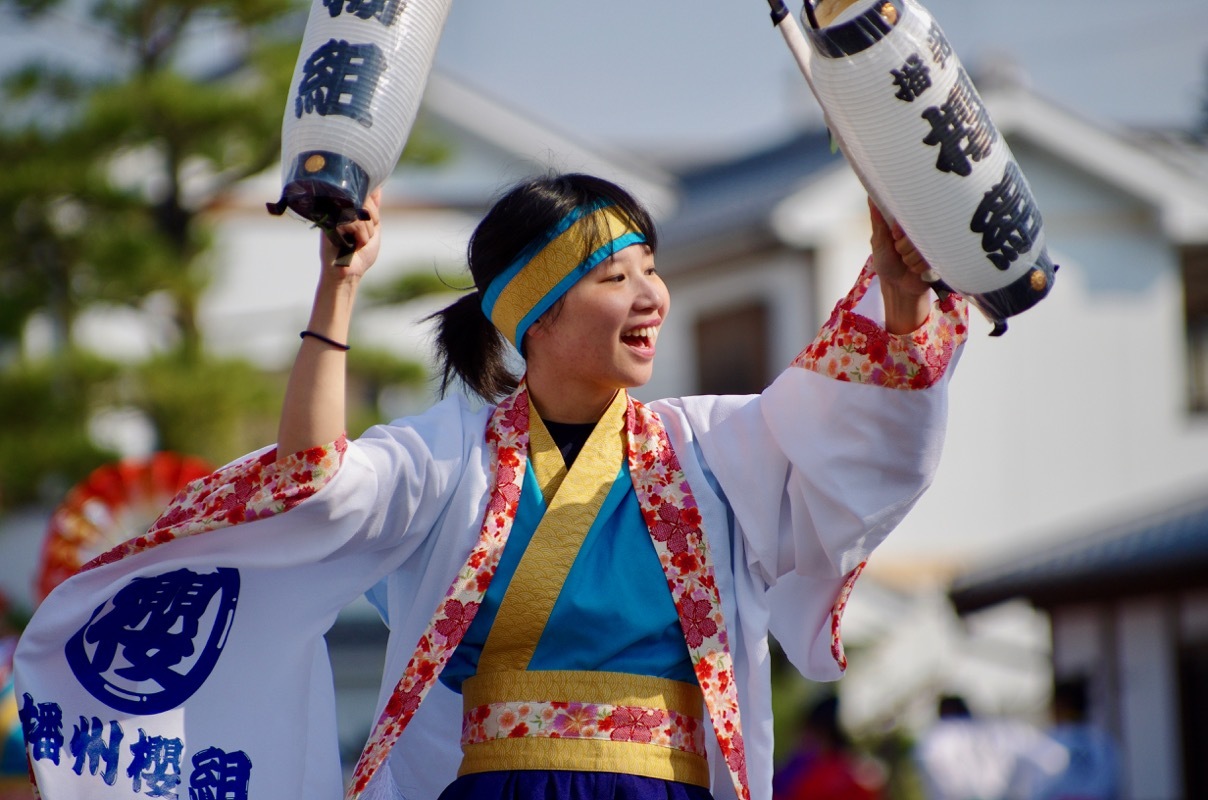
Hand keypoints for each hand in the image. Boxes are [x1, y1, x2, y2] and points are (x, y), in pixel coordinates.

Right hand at [319, 187, 382, 280]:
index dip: (373, 210)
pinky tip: (354, 245)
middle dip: (371, 221)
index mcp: (348, 207)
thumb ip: (374, 209)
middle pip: (364, 200)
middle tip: (364, 237)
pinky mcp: (329, 223)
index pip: (366, 194)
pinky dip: (360, 236)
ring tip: (358, 243)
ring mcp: (333, 214)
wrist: (349, 272)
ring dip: (366, 232)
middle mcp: (339, 207)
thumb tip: (378, 187)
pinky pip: (352, 221)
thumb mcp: (374, 228)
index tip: (372, 225)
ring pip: (360, 212)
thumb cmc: (361, 253)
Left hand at [868, 199, 932, 332]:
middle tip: (898, 251)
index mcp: (906, 222)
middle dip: (903, 246)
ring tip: (906, 262)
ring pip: (921, 246)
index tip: (895, 235)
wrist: (898, 287)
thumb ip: (878, 220)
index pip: (908, 214)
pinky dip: (917, 267)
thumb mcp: (878, 241)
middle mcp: (920, 229)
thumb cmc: (886, 262)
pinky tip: (915, 269)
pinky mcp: (938, 255)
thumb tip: (871, 195)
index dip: (899, 228)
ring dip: (909, 258)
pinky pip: (927, 258)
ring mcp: (930, 242)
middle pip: (915, 231)